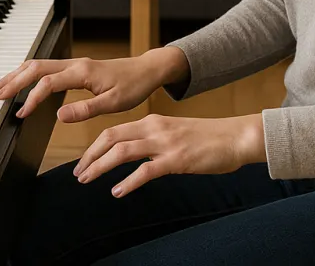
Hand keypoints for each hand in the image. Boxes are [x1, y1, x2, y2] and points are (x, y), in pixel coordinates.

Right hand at [0, 46, 188, 122]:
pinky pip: (47, 68)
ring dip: (18, 75)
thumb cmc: (134, 86)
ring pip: (39, 65)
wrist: (147, 70)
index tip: (20, 114)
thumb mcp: (115, 103)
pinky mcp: (76, 68)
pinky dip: (29, 74)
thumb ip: (87, 109)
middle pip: (36, 67)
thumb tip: (60, 116)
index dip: (31, 98)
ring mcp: (74, 64)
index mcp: (83, 72)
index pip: (47, 83)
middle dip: (14, 80)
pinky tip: (23, 82)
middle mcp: (75, 64)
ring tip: (1, 88)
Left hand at [73, 113, 265, 196]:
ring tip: (87, 180)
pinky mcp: (177, 159)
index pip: (114, 131)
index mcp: (153, 122)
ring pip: (122, 151)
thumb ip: (155, 140)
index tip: (84, 161)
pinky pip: (146, 170)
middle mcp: (155, 129)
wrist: (237, 136)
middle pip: (111, 137)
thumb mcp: (176, 133)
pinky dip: (129, 182)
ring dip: (100, 166)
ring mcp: (165, 143)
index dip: (94, 146)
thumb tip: (138, 156)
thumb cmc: (209, 138)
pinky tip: (118, 191)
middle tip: (78, 172)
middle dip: (90, 155)